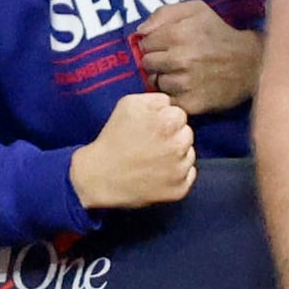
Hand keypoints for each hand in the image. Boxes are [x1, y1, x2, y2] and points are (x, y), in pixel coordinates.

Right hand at [70, 91, 195, 208]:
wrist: (100, 176)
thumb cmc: (113, 138)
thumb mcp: (129, 105)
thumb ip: (156, 99)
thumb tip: (171, 104)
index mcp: (168, 122)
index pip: (179, 114)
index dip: (164, 119)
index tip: (150, 127)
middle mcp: (178, 145)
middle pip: (187, 133)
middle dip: (173, 136)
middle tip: (150, 143)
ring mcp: (181, 169)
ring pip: (189, 154)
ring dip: (176, 154)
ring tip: (151, 158)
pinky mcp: (180, 188)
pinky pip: (188, 174)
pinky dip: (176, 174)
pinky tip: (157, 173)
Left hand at [135, 0, 262, 115]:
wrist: (253, 64)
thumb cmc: (220, 34)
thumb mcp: (197, 10)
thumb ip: (164, 13)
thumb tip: (140, 31)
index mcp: (178, 34)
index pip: (145, 43)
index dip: (155, 43)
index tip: (168, 46)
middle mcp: (180, 59)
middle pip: (148, 63)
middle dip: (158, 61)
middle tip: (175, 60)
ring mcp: (186, 84)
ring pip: (156, 83)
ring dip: (165, 79)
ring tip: (183, 74)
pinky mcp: (192, 103)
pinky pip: (168, 100)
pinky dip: (173, 96)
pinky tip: (186, 89)